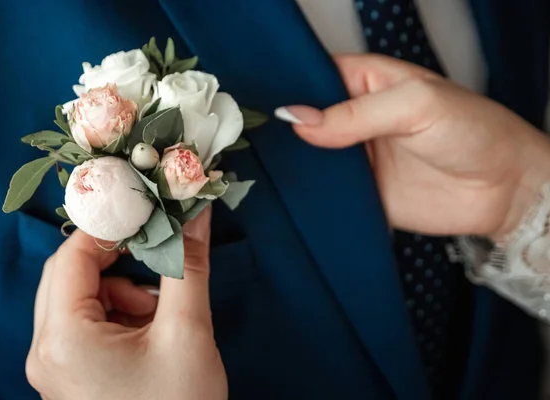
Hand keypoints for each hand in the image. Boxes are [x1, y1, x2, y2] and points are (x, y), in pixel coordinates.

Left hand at [25, 207, 226, 399]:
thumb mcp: (187, 332)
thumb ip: (188, 265)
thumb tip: (195, 211)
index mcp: (63, 339)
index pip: (73, 255)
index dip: (111, 225)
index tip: (149, 211)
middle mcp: (47, 351)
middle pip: (71, 275)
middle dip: (119, 260)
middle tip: (158, 255)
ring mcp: (56, 367)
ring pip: (81, 299)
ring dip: (123, 290)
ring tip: (161, 313)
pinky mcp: (72, 377)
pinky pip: (87, 325)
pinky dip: (120, 315)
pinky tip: (151, 334)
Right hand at [278, 54, 549, 239]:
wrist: (502, 190)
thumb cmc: (472, 130)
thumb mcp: (415, 105)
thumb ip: (356, 113)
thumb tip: (296, 119)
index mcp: (363, 82)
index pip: (311, 76)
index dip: (285, 86)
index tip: (254, 102)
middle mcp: (352, 118)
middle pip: (303, 120)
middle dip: (279, 129)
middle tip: (247, 138)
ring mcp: (353, 158)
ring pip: (307, 158)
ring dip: (289, 164)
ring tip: (255, 166)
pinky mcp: (358, 194)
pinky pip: (324, 193)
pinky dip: (306, 195)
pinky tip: (282, 195)